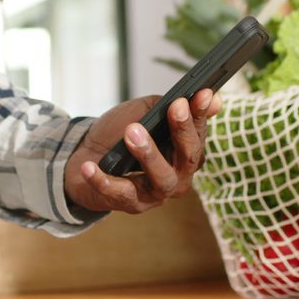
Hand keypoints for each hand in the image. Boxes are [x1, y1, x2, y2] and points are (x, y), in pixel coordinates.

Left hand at [64, 89, 221, 213]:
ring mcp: (157, 193)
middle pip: (188, 157)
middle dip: (182, 130)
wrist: (85, 155)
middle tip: (175, 107)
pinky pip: (119, 193)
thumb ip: (170, 105)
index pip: (199, 133)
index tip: (201, 94)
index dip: (200, 114)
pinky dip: (104, 180)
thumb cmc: (120, 134)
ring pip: (162, 178)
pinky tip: (90, 167)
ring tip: (132, 132)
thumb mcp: (144, 112)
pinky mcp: (131, 204)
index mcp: (186, 152)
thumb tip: (212, 97)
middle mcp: (179, 176)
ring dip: (148, 154)